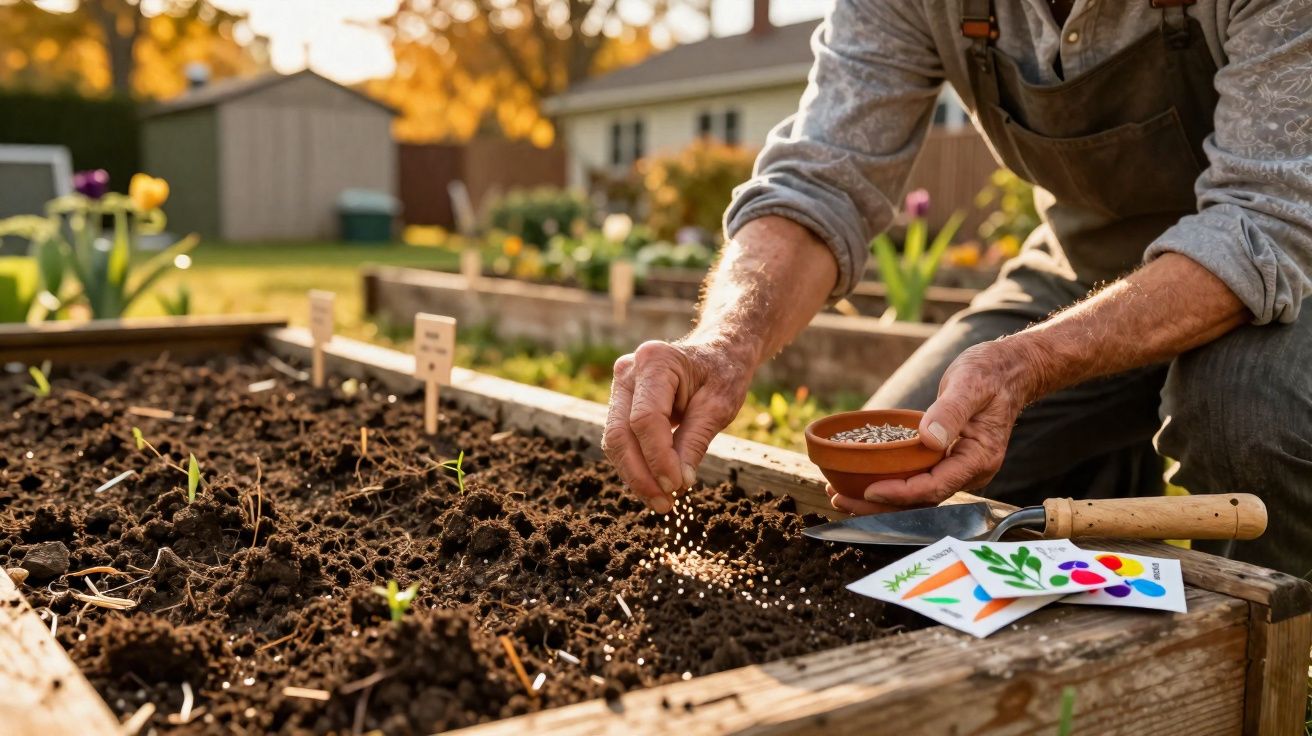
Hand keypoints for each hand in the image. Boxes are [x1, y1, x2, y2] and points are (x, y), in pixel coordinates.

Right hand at [603, 339, 751, 512]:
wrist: (718, 355)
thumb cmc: (722, 374)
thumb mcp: (719, 406)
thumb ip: (695, 442)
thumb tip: (679, 483)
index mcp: (654, 360)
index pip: (646, 419)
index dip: (658, 458)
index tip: (677, 486)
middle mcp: (628, 371)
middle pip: (621, 433)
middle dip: (641, 474)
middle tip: (665, 505)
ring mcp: (620, 386)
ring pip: (616, 441)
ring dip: (636, 475)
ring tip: (662, 502)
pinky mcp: (620, 402)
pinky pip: (622, 440)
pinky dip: (637, 465)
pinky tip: (656, 486)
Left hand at [829, 339, 1039, 514]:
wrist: (1007, 370)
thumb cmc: (990, 374)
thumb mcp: (970, 384)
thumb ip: (951, 411)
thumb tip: (929, 438)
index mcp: (978, 458)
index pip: (935, 486)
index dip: (901, 493)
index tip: (870, 491)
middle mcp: (968, 470)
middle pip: (921, 500)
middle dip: (880, 505)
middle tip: (840, 500)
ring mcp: (957, 467)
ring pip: (915, 494)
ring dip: (878, 498)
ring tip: (839, 494)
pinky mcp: (945, 460)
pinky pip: (915, 479)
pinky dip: (888, 482)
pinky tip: (859, 478)